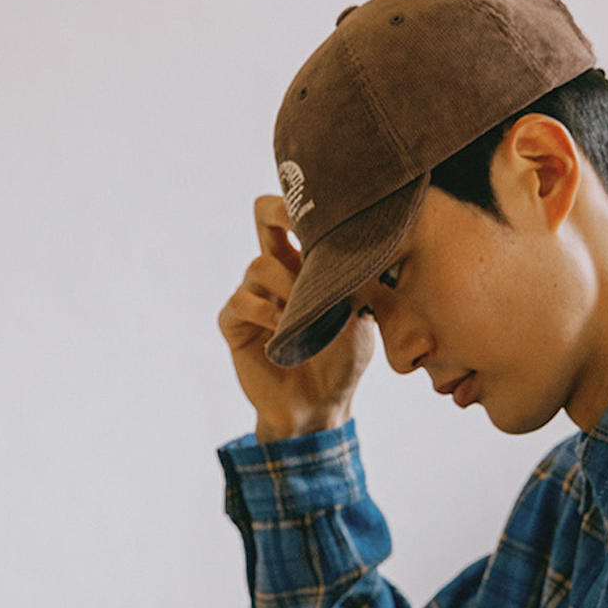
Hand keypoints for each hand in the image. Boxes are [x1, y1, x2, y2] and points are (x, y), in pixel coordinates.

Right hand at [217, 195, 374, 440]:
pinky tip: (284, 330)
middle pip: (264, 214)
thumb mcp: (360, 314)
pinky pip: (241, 301)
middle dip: (280, 210)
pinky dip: (266, 312)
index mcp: (307, 262)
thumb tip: (372, 243)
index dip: (306, 202)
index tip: (330, 202)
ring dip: (288, 285)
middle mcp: (277, 269)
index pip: (298, 216)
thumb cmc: (344, 360)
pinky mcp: (235, 324)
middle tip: (299, 225)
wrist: (321, 406)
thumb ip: (356, 279)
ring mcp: (253, 294)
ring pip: (260, 265)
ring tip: (307, 313)